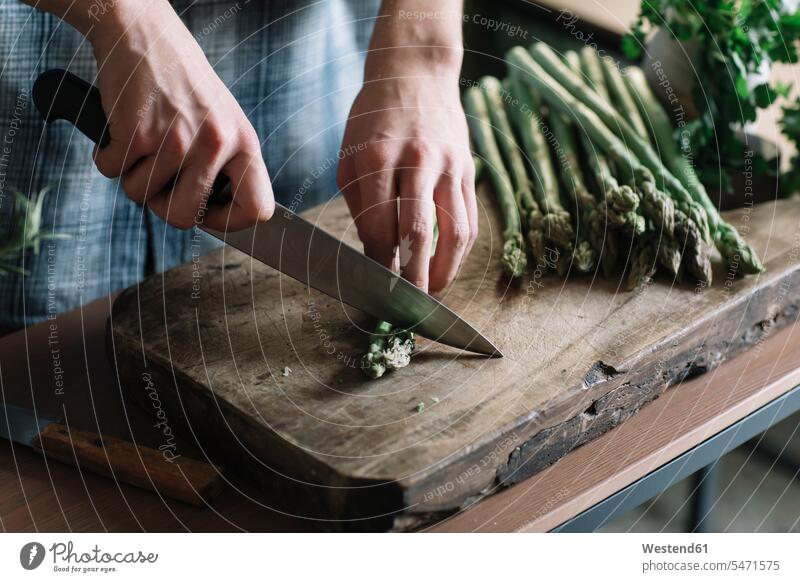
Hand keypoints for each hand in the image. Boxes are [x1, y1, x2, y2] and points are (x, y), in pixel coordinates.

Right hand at [86, 0, 272, 229]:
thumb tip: (214, 218)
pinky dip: (107, 156)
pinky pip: (112, 172)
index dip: (230, 223)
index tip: (206, 214)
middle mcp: (217, 144)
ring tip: (143, 140)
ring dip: (132, 175)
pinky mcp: (138, 132)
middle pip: (183, 217)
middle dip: (161, 205)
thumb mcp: (223, 122)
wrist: (145, 33)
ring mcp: (178, 140)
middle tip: (158, 177)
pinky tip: (123, 128)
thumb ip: (226, 167)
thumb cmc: (183, 85)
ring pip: (141, 196)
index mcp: (245, 144)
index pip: (258, 209)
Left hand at [337, 76, 476, 293]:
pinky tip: (448, 266)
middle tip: (407, 304)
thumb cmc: (373, 120)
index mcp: (377, 159)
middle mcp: (417, 161)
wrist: (415, 73)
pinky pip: (470, 218)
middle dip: (413, 277)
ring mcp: (448, 165)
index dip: (379, 262)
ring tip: (432, 292)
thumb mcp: (350, 158)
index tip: (376, 285)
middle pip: (419, 234)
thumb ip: (361, 208)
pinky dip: (461, 250)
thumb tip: (376, 256)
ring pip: (454, 231)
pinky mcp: (468, 169)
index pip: (379, 226)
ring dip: (445, 270)